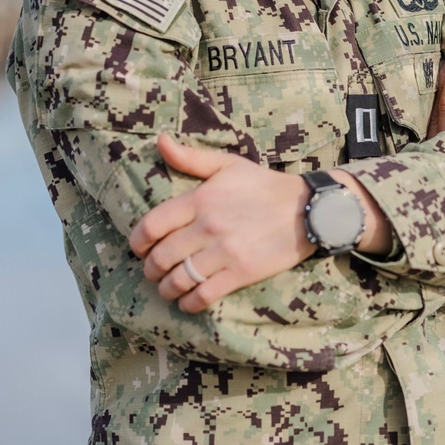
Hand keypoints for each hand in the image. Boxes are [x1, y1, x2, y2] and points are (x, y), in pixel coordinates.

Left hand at [129, 134, 313, 311]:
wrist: (307, 209)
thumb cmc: (264, 185)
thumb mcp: (228, 165)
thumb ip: (191, 157)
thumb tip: (160, 141)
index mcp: (200, 199)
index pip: (153, 225)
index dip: (137, 242)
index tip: (138, 249)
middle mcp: (208, 226)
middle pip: (161, 256)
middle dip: (150, 269)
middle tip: (152, 271)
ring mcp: (224, 252)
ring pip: (179, 279)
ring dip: (166, 288)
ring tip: (167, 288)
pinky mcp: (241, 273)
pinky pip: (204, 295)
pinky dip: (189, 303)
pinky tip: (187, 301)